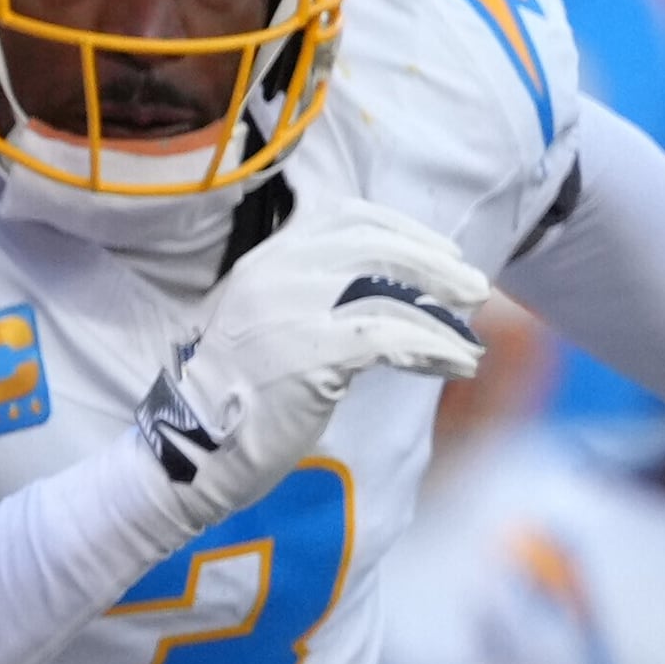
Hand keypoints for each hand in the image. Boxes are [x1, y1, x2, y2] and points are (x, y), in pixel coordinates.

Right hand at [135, 199, 489, 506]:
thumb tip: (380, 285)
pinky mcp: (315, 351)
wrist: (192, 446)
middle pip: (376, 244)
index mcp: (268, 257)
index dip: (403, 229)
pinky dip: (433, 348)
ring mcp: (295, 308)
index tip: (440, 249)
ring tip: (471, 333)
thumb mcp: (262, 319)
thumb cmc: (234, 393)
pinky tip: (457, 362)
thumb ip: (305, 291)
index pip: (347, 217)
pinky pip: (392, 338)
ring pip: (389, 290)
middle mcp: (280, 271)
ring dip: (441, 311)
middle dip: (434, 263)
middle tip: (472, 286)